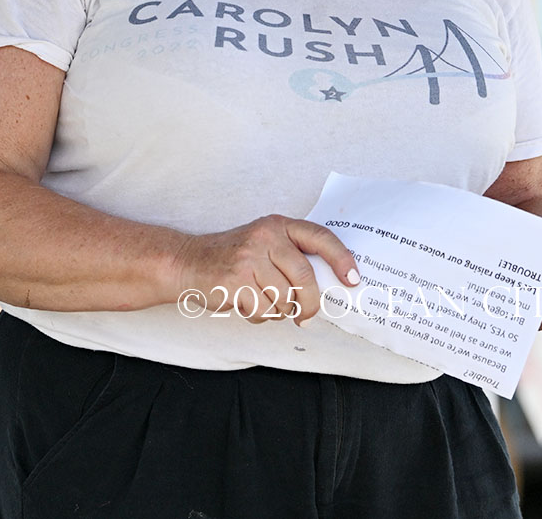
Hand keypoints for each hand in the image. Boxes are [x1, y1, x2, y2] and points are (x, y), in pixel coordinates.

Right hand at [170, 215, 357, 324]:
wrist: (188, 261)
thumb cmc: (233, 257)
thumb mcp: (264, 243)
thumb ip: (291, 255)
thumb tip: (327, 286)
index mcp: (278, 225)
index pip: (320, 237)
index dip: (341, 258)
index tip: (353, 278)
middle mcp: (265, 237)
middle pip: (304, 278)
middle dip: (310, 303)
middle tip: (307, 315)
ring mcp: (249, 259)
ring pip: (284, 299)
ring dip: (279, 311)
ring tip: (264, 301)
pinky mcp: (235, 282)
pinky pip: (263, 311)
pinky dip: (260, 316)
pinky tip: (248, 305)